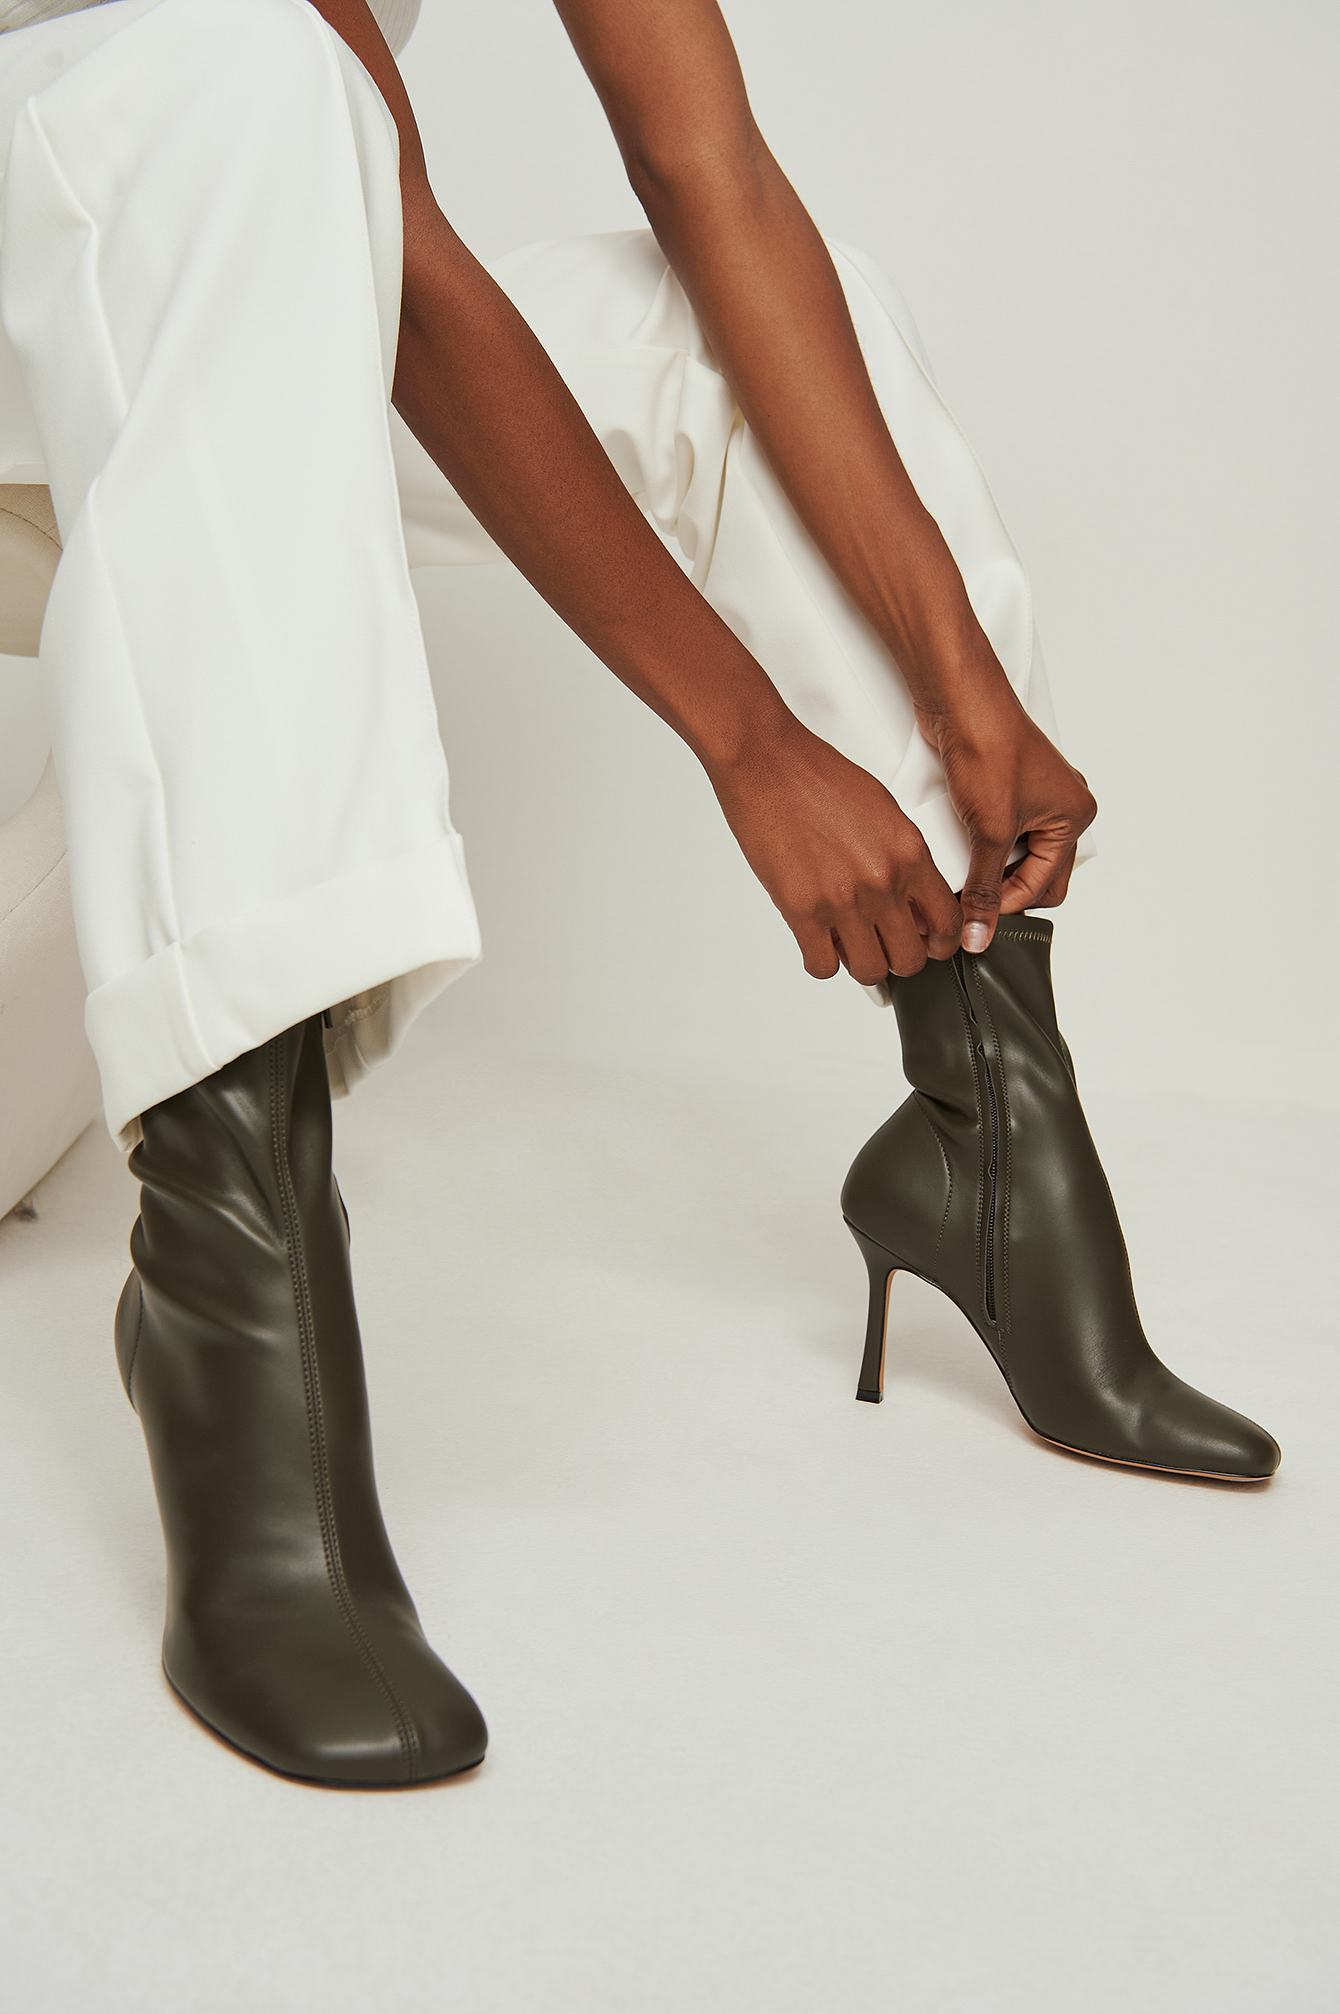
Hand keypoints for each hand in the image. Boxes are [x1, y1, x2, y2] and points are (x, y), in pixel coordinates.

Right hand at [707, 717, 962, 980]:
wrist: (768, 763)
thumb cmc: (817, 777)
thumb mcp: (883, 810)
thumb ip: (902, 857)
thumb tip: (908, 896)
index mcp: (910, 854)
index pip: (947, 923)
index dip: (939, 944)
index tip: (928, 945)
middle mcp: (883, 881)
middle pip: (910, 958)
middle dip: (899, 959)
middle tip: (885, 947)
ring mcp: (843, 899)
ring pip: (870, 970)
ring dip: (861, 963)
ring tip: (849, 945)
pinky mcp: (802, 910)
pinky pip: (822, 965)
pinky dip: (821, 961)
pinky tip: (817, 942)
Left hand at [917, 679, 1096, 952]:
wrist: (960, 701)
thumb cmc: (989, 749)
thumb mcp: (989, 830)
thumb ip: (984, 888)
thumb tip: (979, 933)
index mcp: (1074, 817)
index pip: (1045, 886)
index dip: (1007, 906)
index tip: (972, 921)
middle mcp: (1061, 807)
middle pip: (1036, 875)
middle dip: (1005, 891)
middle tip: (969, 905)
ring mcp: (1034, 797)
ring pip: (1015, 855)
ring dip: (990, 869)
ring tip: (961, 877)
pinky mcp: (1005, 788)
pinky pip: (1000, 833)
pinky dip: (982, 848)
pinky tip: (958, 852)